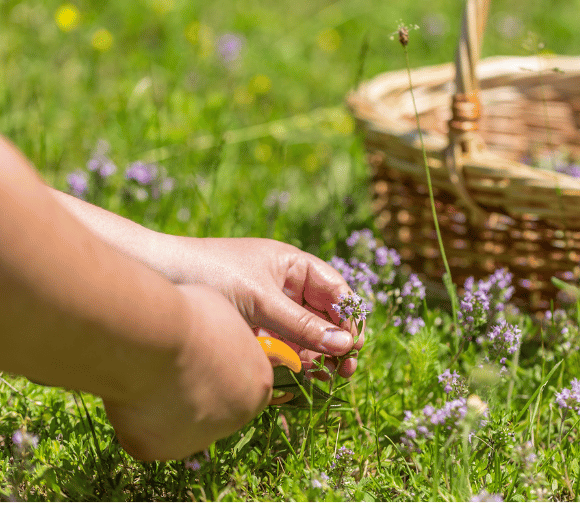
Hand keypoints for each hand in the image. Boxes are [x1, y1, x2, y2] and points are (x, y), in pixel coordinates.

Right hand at [103, 284, 272, 460]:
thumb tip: (218, 338)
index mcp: (258, 385)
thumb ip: (227, 339)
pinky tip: (131, 392)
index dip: (218, 370)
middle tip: (169, 365)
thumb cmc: (190, 318)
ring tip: (147, 373)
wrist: (152, 339)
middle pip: (214, 409)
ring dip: (165, 406)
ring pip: (179, 425)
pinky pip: (146, 435)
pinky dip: (135, 417)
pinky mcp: (160, 450)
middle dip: (194, 392)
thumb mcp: (224, 317)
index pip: (242, 385)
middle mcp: (236, 418)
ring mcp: (199, 438)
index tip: (197, 355)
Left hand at [170, 237, 363, 378]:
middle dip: (338, 341)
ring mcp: (270, 309)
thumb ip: (302, 324)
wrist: (159, 274)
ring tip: (328, 378)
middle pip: (325, 315)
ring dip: (320, 355)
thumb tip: (345, 344)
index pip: (335, 290)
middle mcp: (286, 286)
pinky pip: (284, 347)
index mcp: (293, 266)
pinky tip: (303, 378)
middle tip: (347, 368)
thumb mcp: (262, 299)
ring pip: (306, 335)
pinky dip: (295, 362)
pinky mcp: (253, 330)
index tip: (355, 343)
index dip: (349, 316)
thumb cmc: (211, 272)